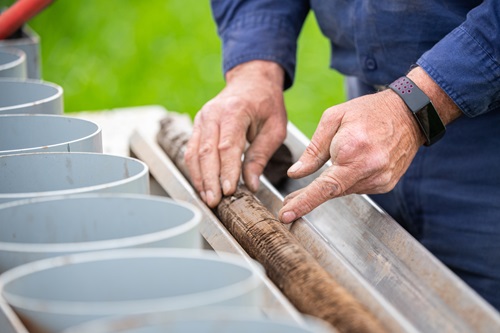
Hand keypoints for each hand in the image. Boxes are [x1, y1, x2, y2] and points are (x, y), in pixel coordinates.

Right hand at [184, 60, 286, 206]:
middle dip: (210, 180)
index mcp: (235, 111)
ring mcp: (202, 118)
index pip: (227, 146)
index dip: (226, 170)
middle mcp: (213, 114)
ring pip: (194, 153)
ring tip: (207, 198)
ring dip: (200, 178)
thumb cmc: (266, 103)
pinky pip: (191, 150)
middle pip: (206, 152)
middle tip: (214, 201)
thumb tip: (251, 184)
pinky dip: (195, 170)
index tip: (228, 190)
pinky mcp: (198, 125)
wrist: (252, 80)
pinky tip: (202, 185)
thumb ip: (261, 156)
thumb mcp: (275, 128)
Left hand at [278, 67, 461, 222]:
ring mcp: (380, 180)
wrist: (409, 114)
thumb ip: (313, 150)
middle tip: (290, 202)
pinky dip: (349, 179)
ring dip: (333, 183)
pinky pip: (358, 187)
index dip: (303, 203)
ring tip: (335, 162)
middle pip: (331, 191)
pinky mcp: (386, 184)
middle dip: (309, 197)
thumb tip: (296, 174)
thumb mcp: (333, 119)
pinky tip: (354, 163)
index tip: (286, 215)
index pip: (324, 186)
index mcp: (352, 150)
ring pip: (344, 190)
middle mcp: (369, 169)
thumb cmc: (368, 111)